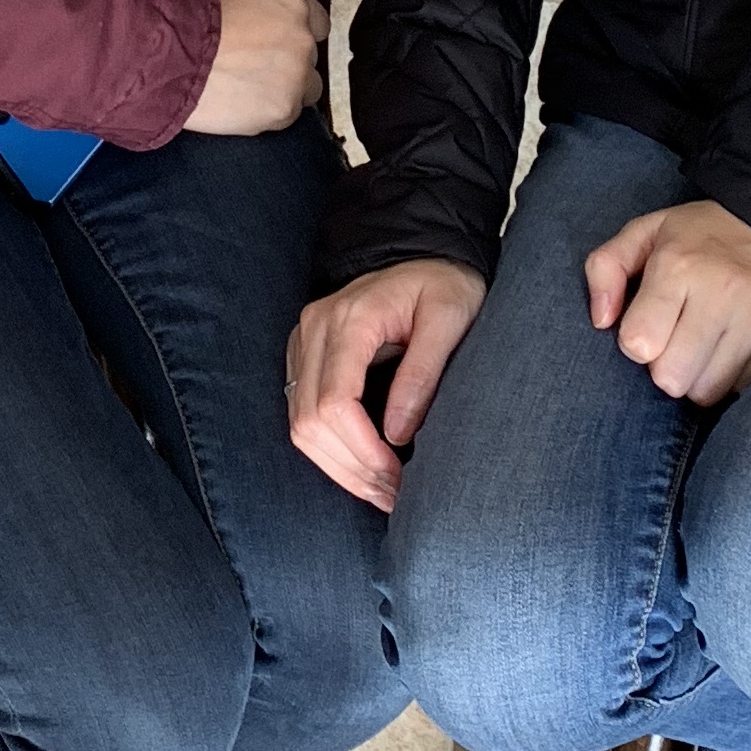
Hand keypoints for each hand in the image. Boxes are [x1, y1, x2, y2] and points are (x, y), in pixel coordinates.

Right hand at [182, 0, 326, 137]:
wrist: (165, 50)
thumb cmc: (184, 12)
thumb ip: (254, 1)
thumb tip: (249, 7)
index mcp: (291, 1)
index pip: (317, 23)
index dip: (294, 34)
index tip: (276, 43)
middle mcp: (302, 38)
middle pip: (309, 59)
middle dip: (286, 64)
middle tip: (251, 69)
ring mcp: (296, 76)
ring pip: (305, 91)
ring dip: (282, 91)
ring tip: (245, 91)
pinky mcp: (283, 110)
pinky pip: (284, 115)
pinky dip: (265, 113)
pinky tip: (237, 105)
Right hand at [286, 258, 486, 510]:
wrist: (424, 255)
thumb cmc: (443, 284)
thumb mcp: (450, 317)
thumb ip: (424, 371)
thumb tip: (398, 433)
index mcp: (350, 318)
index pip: (335, 401)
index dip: (363, 450)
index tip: (399, 476)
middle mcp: (315, 329)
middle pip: (310, 421)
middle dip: (352, 468)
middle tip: (396, 495)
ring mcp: (303, 342)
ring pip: (299, 425)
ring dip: (339, 467)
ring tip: (383, 491)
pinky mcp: (305, 355)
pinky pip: (302, 414)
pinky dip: (330, 450)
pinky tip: (365, 467)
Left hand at [585, 200, 750, 404]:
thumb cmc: (697, 238)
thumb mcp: (643, 234)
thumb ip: (605, 269)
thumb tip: (601, 321)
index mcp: (679, 265)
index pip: (639, 344)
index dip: (636, 341)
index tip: (648, 325)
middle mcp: (723, 290)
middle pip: (672, 379)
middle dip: (666, 367)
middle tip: (677, 339)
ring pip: (709, 391)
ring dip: (699, 377)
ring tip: (705, 344)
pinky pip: (746, 389)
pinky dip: (733, 376)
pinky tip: (734, 346)